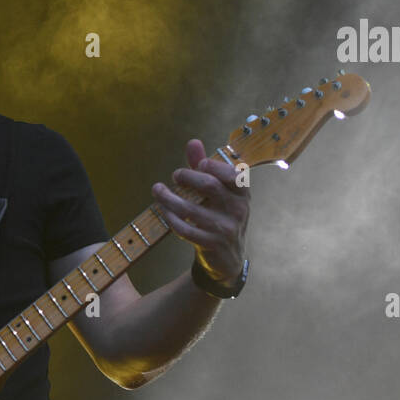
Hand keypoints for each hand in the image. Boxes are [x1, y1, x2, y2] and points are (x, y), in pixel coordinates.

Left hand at [151, 139, 249, 283]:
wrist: (228, 257)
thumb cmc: (221, 215)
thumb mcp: (220, 192)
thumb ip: (207, 167)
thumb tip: (193, 142)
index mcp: (242, 193)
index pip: (233, 174)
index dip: (214, 165)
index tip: (199, 164)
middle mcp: (237, 210)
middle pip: (209, 185)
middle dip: (187, 176)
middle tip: (175, 176)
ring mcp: (224, 228)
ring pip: (190, 209)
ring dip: (168, 198)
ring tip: (157, 190)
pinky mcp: (210, 244)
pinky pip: (184, 229)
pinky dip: (170, 217)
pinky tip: (163, 209)